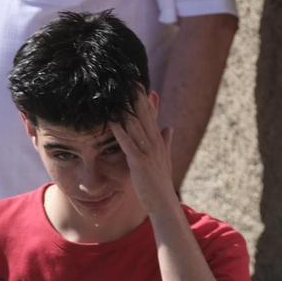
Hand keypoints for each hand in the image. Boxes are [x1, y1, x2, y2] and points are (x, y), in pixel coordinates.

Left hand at [109, 90, 178, 217]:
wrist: (162, 201)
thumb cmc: (159, 181)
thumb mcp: (163, 158)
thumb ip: (165, 141)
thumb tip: (169, 127)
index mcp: (158, 140)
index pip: (150, 115)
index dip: (143, 99)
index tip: (137, 83)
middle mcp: (154, 142)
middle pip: (144, 115)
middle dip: (136, 98)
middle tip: (128, 79)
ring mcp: (147, 152)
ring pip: (136, 126)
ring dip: (126, 110)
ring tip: (117, 94)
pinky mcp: (139, 162)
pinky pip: (128, 144)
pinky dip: (120, 131)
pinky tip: (112, 121)